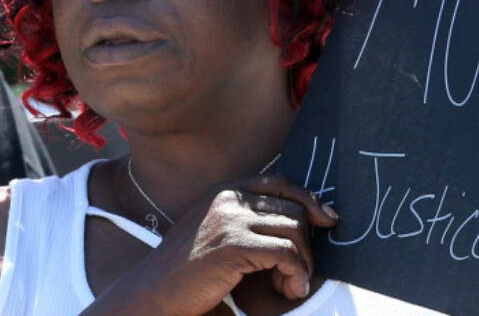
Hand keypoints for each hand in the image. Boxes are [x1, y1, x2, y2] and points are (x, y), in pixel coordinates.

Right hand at [91, 173, 337, 315]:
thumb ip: (245, 220)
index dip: (309, 199)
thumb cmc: (185, 272)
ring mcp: (230, 220)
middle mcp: (228, 199)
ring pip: (294, 232)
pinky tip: (289, 290)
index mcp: (224, 191)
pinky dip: (296, 274)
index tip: (328, 219)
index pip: (279, 183)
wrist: (151, 295)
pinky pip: (286, 254)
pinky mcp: (234, 246)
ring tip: (291, 285)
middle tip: (297, 273)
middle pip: (293, 210)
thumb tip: (298, 221)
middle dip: (305, 244)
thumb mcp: (215, 232)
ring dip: (302, 263)